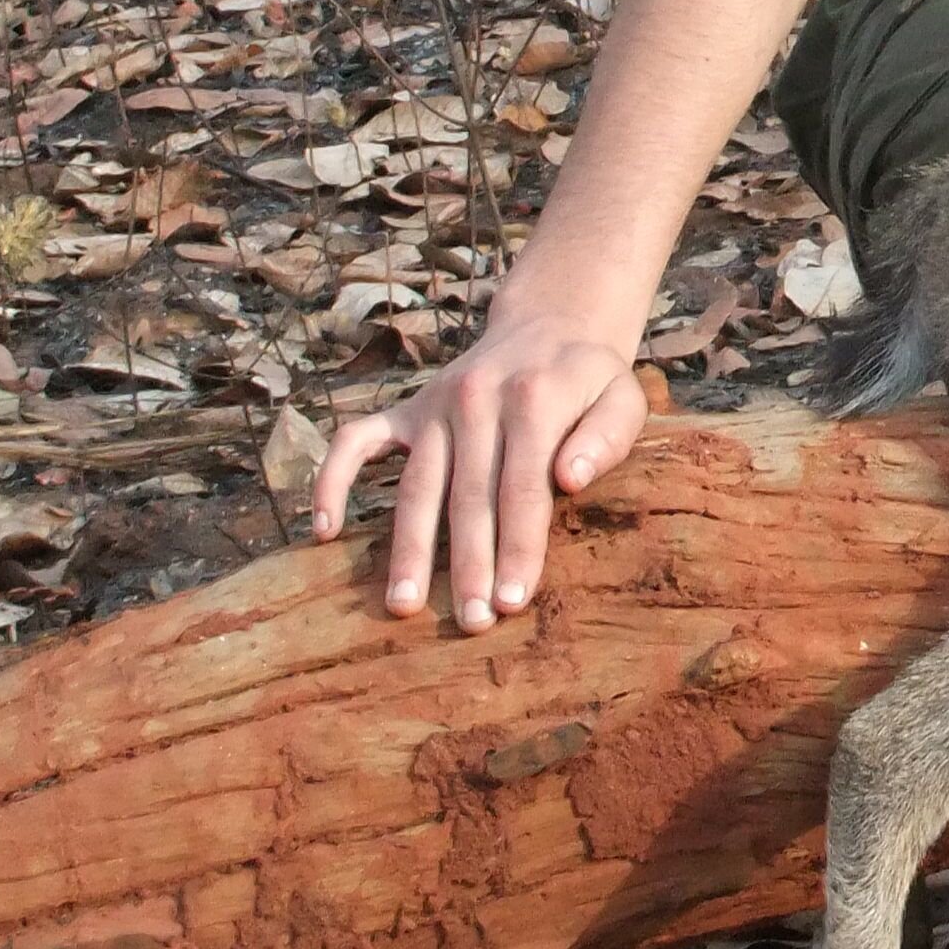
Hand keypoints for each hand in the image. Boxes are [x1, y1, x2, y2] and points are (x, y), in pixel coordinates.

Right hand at [311, 304, 651, 630]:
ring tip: (403, 603)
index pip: (523, 488)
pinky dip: (332, 480)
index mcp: (534, 399)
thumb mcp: (623, 396)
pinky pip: (356, 442)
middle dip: (468, 564)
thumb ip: (607, 436)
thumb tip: (570, 479)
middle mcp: (477, 400)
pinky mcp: (406, 409)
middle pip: (468, 496)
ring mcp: (434, 405)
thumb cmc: (590, 380)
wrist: (550, 325)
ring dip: (409, 548)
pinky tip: (324, 531)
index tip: (513, 602)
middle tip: (470, 622)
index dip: (518, 547)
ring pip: (415, 485)